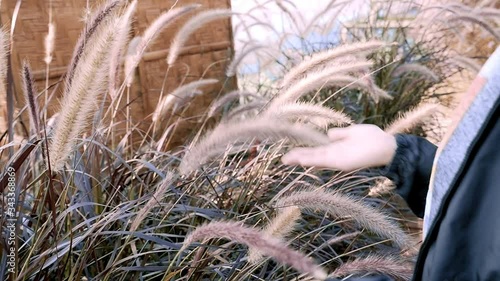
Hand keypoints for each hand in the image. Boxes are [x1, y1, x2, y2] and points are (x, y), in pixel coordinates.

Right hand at [281, 124, 396, 170]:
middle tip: (283, 159)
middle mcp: (335, 155)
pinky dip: (310, 160)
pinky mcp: (340, 161)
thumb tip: (329, 134)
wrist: (387, 147)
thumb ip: (340, 134)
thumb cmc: (373, 139)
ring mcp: (336, 159)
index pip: (316, 150)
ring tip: (286, 159)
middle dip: (298, 157)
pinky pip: (322, 160)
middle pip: (313, 156)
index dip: (304, 151)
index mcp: (337, 148)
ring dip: (301, 159)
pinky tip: (299, 159)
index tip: (291, 151)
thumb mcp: (353, 131)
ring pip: (314, 159)